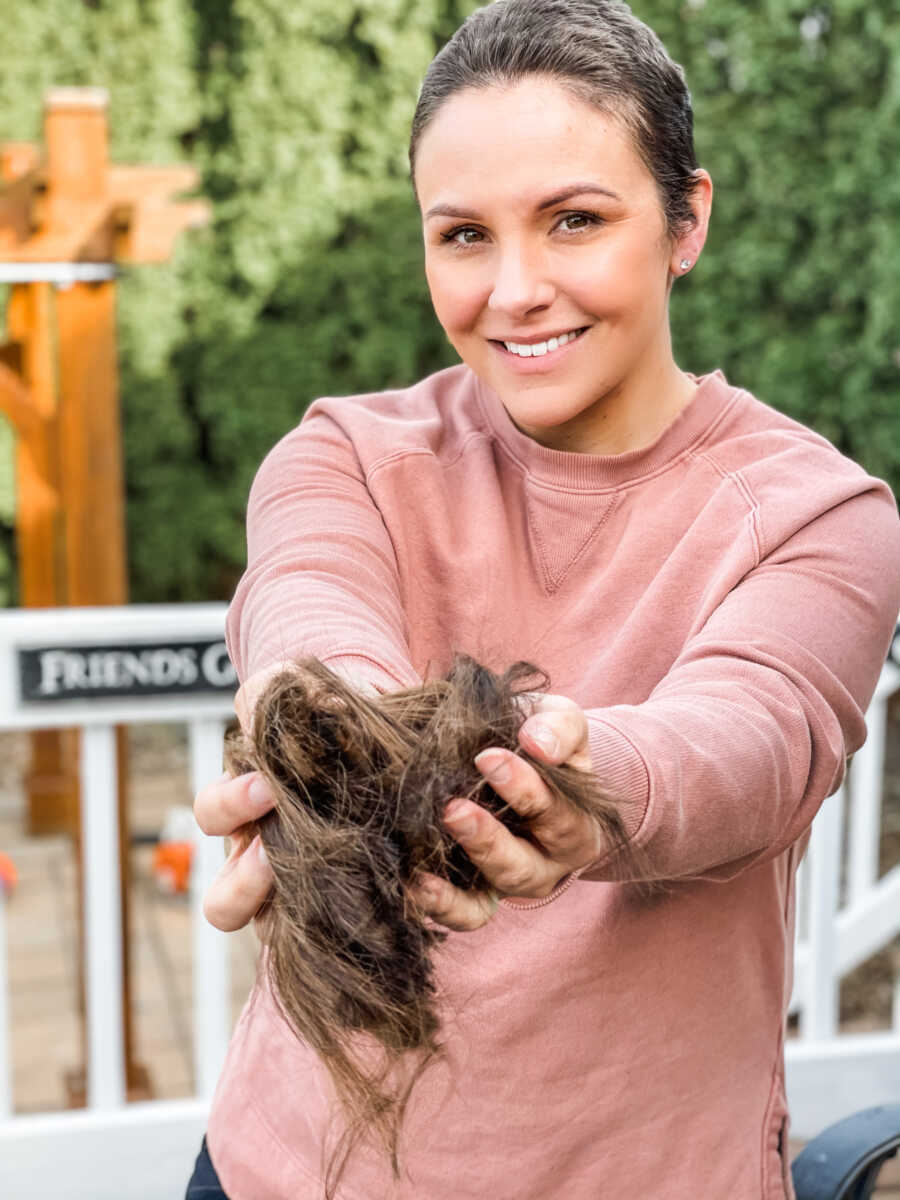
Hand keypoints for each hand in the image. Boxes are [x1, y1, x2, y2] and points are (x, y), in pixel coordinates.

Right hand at [195, 661, 377, 931]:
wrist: (377, 736)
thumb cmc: (322, 714)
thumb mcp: (290, 689)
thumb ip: (271, 693)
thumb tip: (297, 707)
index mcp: (241, 806)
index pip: (213, 815)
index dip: (232, 805)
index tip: (268, 786)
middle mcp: (260, 860)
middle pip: (223, 902)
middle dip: (245, 882)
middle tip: (277, 850)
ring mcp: (300, 891)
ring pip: (271, 932)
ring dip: (289, 915)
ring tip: (326, 885)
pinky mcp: (348, 905)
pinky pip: (334, 933)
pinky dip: (351, 923)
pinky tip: (382, 897)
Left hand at [410, 693, 603, 931]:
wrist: (518, 759)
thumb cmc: (539, 739)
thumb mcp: (559, 721)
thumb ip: (557, 727)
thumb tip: (537, 744)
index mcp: (576, 825)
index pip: (557, 815)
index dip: (524, 789)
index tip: (486, 758)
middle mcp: (548, 864)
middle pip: (523, 866)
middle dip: (488, 839)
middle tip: (453, 808)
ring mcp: (509, 883)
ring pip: (490, 895)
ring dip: (456, 879)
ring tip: (426, 858)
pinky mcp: (477, 893)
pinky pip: (464, 912)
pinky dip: (441, 904)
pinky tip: (414, 882)